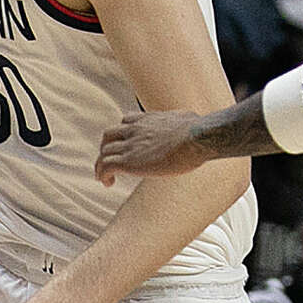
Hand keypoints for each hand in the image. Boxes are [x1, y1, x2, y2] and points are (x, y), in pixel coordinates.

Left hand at [95, 110, 212, 182]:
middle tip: (111, 161)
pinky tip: (107, 183)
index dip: (123, 134)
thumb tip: (201, 123)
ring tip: (104, 177)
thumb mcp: (191, 119)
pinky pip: (105, 166)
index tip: (126, 146)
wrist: (196, 138)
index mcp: (149, 119)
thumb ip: (187, 121)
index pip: (127, 121)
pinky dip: (102, 174)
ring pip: (104, 152)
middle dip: (107, 148)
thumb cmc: (200, 131)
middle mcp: (136, 129)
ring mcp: (130, 144)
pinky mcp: (128, 161)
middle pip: (109, 134)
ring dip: (101, 164)